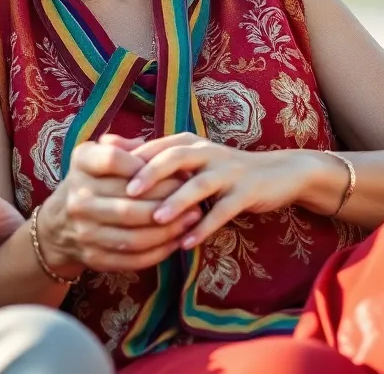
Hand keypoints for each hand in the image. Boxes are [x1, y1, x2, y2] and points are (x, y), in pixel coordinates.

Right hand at [34, 137, 201, 277]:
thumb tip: (150, 146)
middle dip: (168, 201)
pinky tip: (177, 240)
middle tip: (194, 198)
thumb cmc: (91, 182)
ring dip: (169, 230)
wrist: (59, 224)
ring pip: (135, 234)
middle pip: (130, 202)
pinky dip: (160, 251)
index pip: (113, 160)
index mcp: (80, 165)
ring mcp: (84, 230)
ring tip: (192, 220)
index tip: (174, 169)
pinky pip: (133, 257)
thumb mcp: (96, 155)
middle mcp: (78, 198)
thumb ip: (121, 146)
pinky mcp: (94, 257)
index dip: (146, 166)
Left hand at [125, 133, 316, 249]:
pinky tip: (187, 242)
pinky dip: (205, 226)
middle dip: (151, 174)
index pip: (155, 146)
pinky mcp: (247, 192)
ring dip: (178, 202)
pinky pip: (224, 210)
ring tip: (157, 219)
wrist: (277, 174)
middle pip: (175, 157)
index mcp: (188, 143)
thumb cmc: (221, 170)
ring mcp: (228, 171)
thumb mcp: (188, 158)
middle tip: (128, 193)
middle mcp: (206, 152)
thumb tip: (106, 142)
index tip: (107, 177)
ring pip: (199, 184)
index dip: (132, 160)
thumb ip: (151, 153)